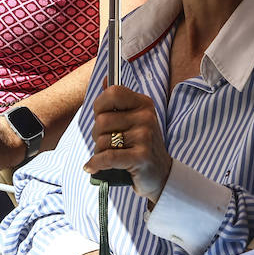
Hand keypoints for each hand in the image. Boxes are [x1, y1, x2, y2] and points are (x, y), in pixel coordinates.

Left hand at [82, 85, 171, 202]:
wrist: (160, 174)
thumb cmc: (141, 145)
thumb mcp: (135, 119)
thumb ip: (119, 101)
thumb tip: (105, 80)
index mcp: (144, 103)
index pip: (113, 93)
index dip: (99, 105)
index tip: (100, 116)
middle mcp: (146, 116)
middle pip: (102, 120)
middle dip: (97, 134)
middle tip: (106, 142)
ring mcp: (145, 136)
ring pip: (102, 140)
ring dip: (98, 152)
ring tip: (109, 156)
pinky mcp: (141, 156)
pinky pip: (107, 157)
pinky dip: (96, 164)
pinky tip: (92, 167)